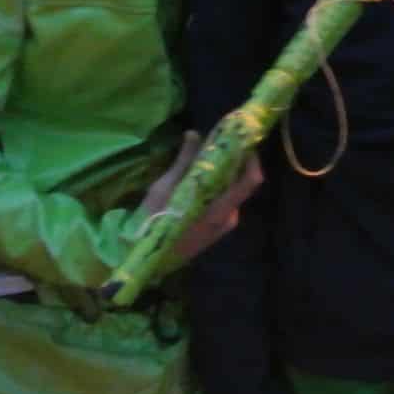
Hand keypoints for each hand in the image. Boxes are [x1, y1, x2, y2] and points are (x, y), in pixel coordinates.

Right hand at [135, 132, 265, 270]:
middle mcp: (228, 218)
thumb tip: (193, 134)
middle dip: (234, 161)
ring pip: (231, 192)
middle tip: (220, 142)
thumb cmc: (153, 223)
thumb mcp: (165, 188)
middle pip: (241, 183)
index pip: (251, 181)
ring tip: (207, 156)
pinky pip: (223, 202)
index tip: (241, 139)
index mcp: (220, 209)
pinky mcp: (216, 229)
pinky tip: (201, 178)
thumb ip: (184, 161)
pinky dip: (217, 187)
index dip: (251, 158)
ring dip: (223, 174)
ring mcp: (223, 225)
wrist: (141, 260)